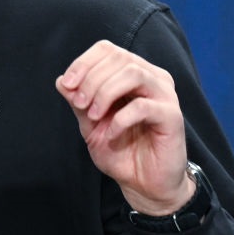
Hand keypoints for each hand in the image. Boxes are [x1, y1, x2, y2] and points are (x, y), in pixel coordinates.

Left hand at [55, 40, 194, 214]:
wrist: (143, 185)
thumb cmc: (120, 150)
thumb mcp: (90, 124)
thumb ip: (78, 101)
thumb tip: (61, 80)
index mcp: (133, 72)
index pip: (107, 49)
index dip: (83, 63)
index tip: (67, 85)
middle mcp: (152, 77)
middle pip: (119, 58)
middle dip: (91, 79)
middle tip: (79, 104)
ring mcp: (165, 95)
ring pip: (133, 73)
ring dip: (105, 92)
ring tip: (93, 115)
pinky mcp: (172, 116)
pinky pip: (144, 106)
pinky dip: (120, 118)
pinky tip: (111, 133)